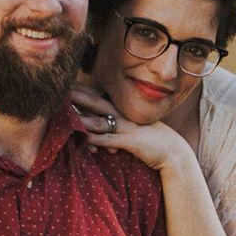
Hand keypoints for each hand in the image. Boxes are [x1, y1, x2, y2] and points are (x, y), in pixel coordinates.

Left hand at [70, 85, 191, 172]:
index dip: (84, 90)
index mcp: (124, 110)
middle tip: (62, 89)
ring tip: (66, 114)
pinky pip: (109, 140)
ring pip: (100, 121)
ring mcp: (127, 127)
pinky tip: (83, 139)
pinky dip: (96, 139)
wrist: (173, 152)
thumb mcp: (132, 129)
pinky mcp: (130, 141)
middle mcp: (124, 115)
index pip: (100, 97)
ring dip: (83, 118)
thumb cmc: (151, 141)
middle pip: (97, 102)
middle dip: (79, 96)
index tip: (68, 83)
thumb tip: (95, 133)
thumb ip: (114, 129)